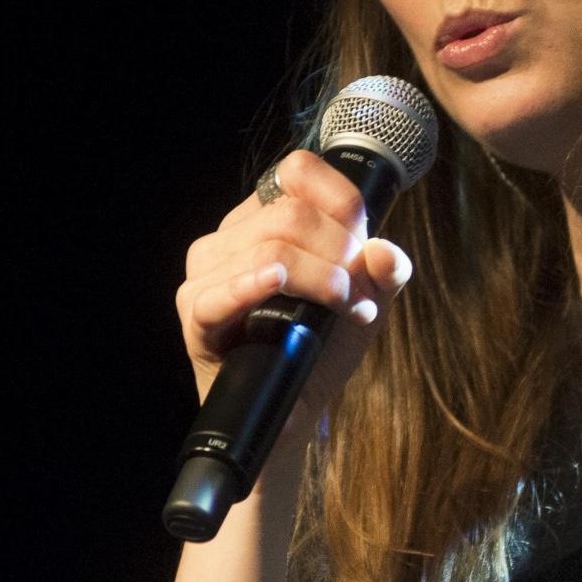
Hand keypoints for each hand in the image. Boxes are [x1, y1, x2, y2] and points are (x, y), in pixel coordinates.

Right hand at [176, 148, 412, 435]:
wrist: (293, 410)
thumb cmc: (321, 346)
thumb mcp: (365, 302)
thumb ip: (385, 272)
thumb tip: (386, 251)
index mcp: (266, 219)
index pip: (297, 171)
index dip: (341, 201)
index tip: (363, 239)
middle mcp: (231, 237)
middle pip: (291, 215)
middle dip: (339, 252)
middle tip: (360, 292)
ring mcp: (207, 274)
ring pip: (269, 250)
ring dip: (320, 280)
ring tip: (347, 310)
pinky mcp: (196, 314)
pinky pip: (219, 290)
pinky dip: (252, 286)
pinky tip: (275, 285)